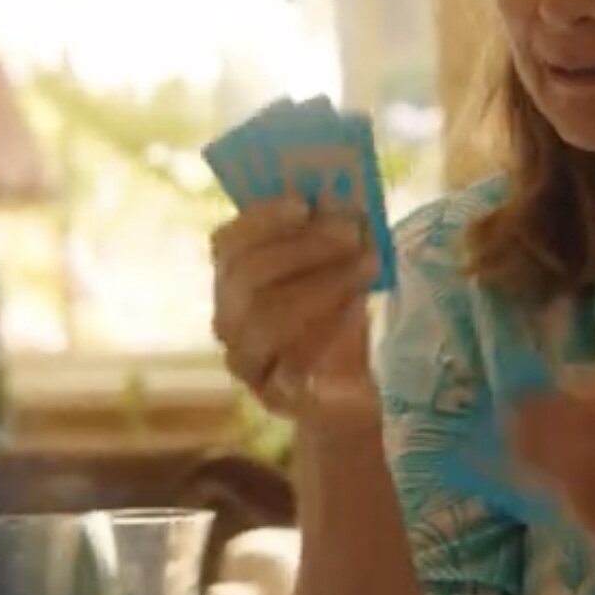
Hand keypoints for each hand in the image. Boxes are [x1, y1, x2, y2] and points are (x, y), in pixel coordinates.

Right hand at [209, 198, 378, 425]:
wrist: (352, 389)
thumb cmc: (341, 316)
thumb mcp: (336, 268)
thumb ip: (329, 234)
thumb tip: (342, 199)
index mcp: (233, 279)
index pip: (228, 244)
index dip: (262, 220)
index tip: (304, 202)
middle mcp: (229, 319)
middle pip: (246, 279)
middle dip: (302, 249)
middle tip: (350, 232)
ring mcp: (246, 360)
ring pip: (265, 319)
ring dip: (321, 285)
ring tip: (366, 266)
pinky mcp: (272, 395)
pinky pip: (290, 362)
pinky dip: (328, 332)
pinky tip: (357, 310)